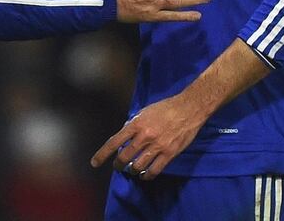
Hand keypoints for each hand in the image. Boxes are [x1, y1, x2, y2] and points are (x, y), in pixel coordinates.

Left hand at [90, 93, 207, 180]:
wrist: (188, 108)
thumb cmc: (165, 108)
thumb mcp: (144, 112)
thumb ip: (133, 125)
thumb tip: (123, 137)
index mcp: (136, 124)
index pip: (114, 142)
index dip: (102, 154)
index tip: (95, 163)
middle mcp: (145, 136)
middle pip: (124, 157)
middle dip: (118, 164)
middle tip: (118, 165)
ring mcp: (157, 146)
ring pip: (138, 166)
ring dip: (132, 170)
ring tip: (132, 169)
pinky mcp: (169, 153)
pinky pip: (154, 171)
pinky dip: (147, 176)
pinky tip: (144, 175)